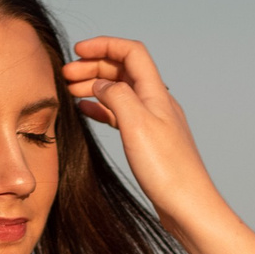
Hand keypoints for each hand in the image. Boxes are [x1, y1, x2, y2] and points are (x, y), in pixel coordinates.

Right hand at [60, 37, 229, 236]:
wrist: (189, 207)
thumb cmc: (167, 171)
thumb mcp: (136, 125)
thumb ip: (117, 96)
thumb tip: (101, 84)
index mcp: (156, 93)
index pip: (131, 52)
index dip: (104, 46)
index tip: (77, 50)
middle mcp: (156, 103)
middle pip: (123, 70)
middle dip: (94, 66)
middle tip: (65, 75)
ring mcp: (153, 122)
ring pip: (121, 92)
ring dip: (95, 86)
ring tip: (69, 91)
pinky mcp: (149, 142)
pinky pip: (122, 114)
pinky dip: (102, 108)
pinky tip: (86, 111)